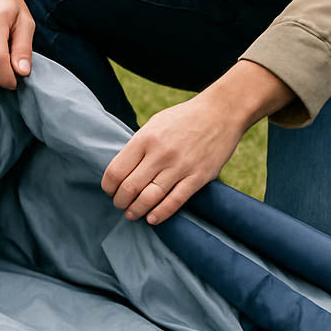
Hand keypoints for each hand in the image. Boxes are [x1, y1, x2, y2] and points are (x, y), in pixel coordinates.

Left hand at [100, 93, 243, 224]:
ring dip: (136, 210)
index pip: (116, 171)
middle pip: (130, 187)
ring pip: (150, 198)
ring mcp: (181, 166)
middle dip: (120, 201)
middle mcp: (160, 153)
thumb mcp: (154, 124)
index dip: (108, 187)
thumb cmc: (183, 119)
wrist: (221, 112)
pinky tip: (152, 218)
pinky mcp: (199, 176)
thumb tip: (121, 171)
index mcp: (145, 139)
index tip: (110, 191)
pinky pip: (175, 201)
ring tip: (132, 214)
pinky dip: (161, 213)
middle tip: (120, 204)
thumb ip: (138, 146)